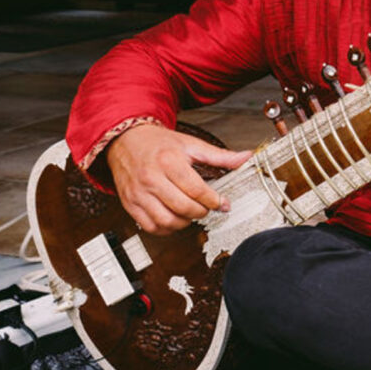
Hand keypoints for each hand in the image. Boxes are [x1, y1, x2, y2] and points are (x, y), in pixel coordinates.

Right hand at [107, 125, 251, 234]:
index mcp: (169, 161)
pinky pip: (150, 226)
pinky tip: (174, 218)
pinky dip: (166, 228)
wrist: (126, 141)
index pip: (196, 190)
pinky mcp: (130, 203)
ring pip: (167, 221)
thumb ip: (219, 155)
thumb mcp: (191, 144)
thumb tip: (245, 158)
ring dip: (184, 222)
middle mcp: (151, 178)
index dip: (214, 200)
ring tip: (190, 213)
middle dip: (202, 212)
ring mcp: (138, 193)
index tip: (222, 202)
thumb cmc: (159, 144)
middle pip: (183, 207)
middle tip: (207, 207)